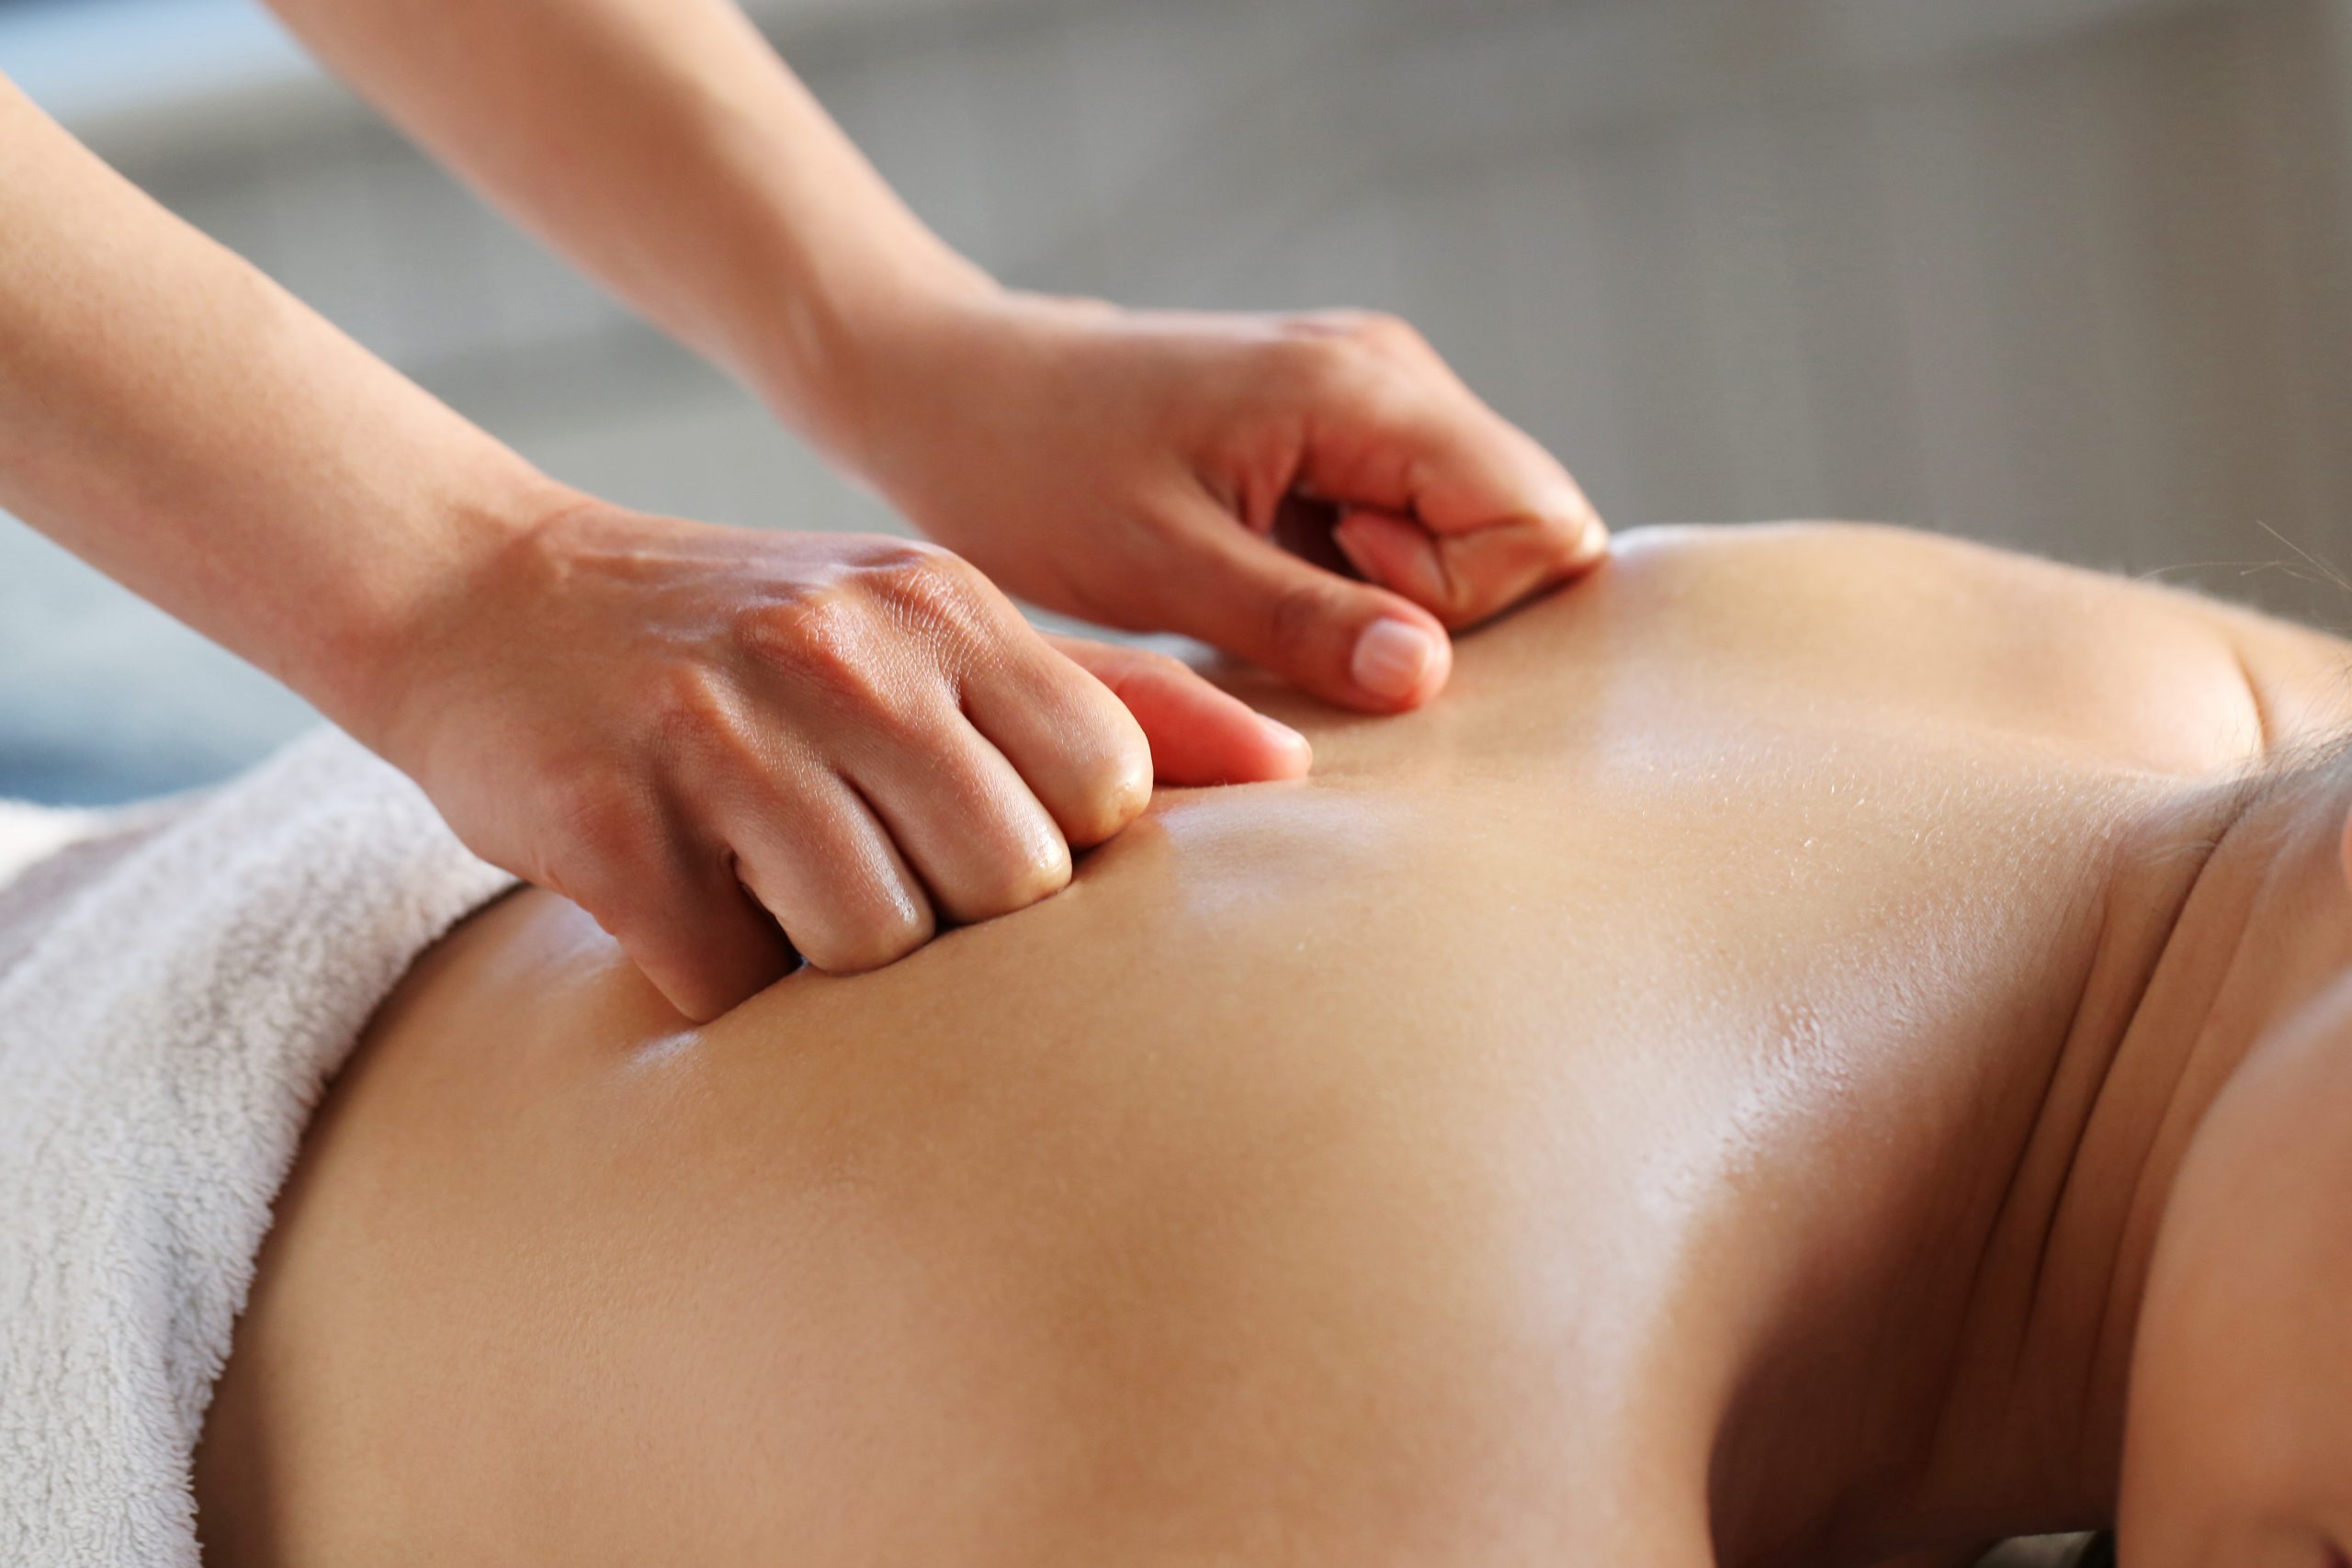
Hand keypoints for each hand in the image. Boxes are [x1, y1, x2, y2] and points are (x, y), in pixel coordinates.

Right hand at [364, 501, 1309, 1019]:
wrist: (481, 594)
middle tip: (864, 873)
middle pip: (1002, 885)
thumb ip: (1112, 694)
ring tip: (770, 887)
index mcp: (944, 605)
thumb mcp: (930, 622)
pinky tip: (683, 904)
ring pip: (870, 945)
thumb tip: (1297, 769)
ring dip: (826, 959)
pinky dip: (717, 983)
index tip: (975, 838)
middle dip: (949, 918)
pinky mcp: (606, 820)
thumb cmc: (746, 632)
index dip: (1057, 852)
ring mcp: (720, 731)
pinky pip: (729, 985)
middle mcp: (844, 654)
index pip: (1102, 791)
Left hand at [831, 291, 1607, 710]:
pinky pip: (1407, 527)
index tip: (1325, 599)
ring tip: (1257, 586)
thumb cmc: (1033, 470)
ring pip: (1468, 535)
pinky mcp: (1332, 433)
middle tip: (1286, 603)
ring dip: (1386, 598)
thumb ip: (1305, 622)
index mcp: (1365, 387)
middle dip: (1435, 607)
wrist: (948, 389)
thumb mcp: (1163, 567)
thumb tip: (1430, 678)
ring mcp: (1367, 398)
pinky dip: (1352, 579)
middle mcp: (1390, 374)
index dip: (1460, 600)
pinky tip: (1253, 575)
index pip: (1540, 522)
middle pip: (1522, 529)